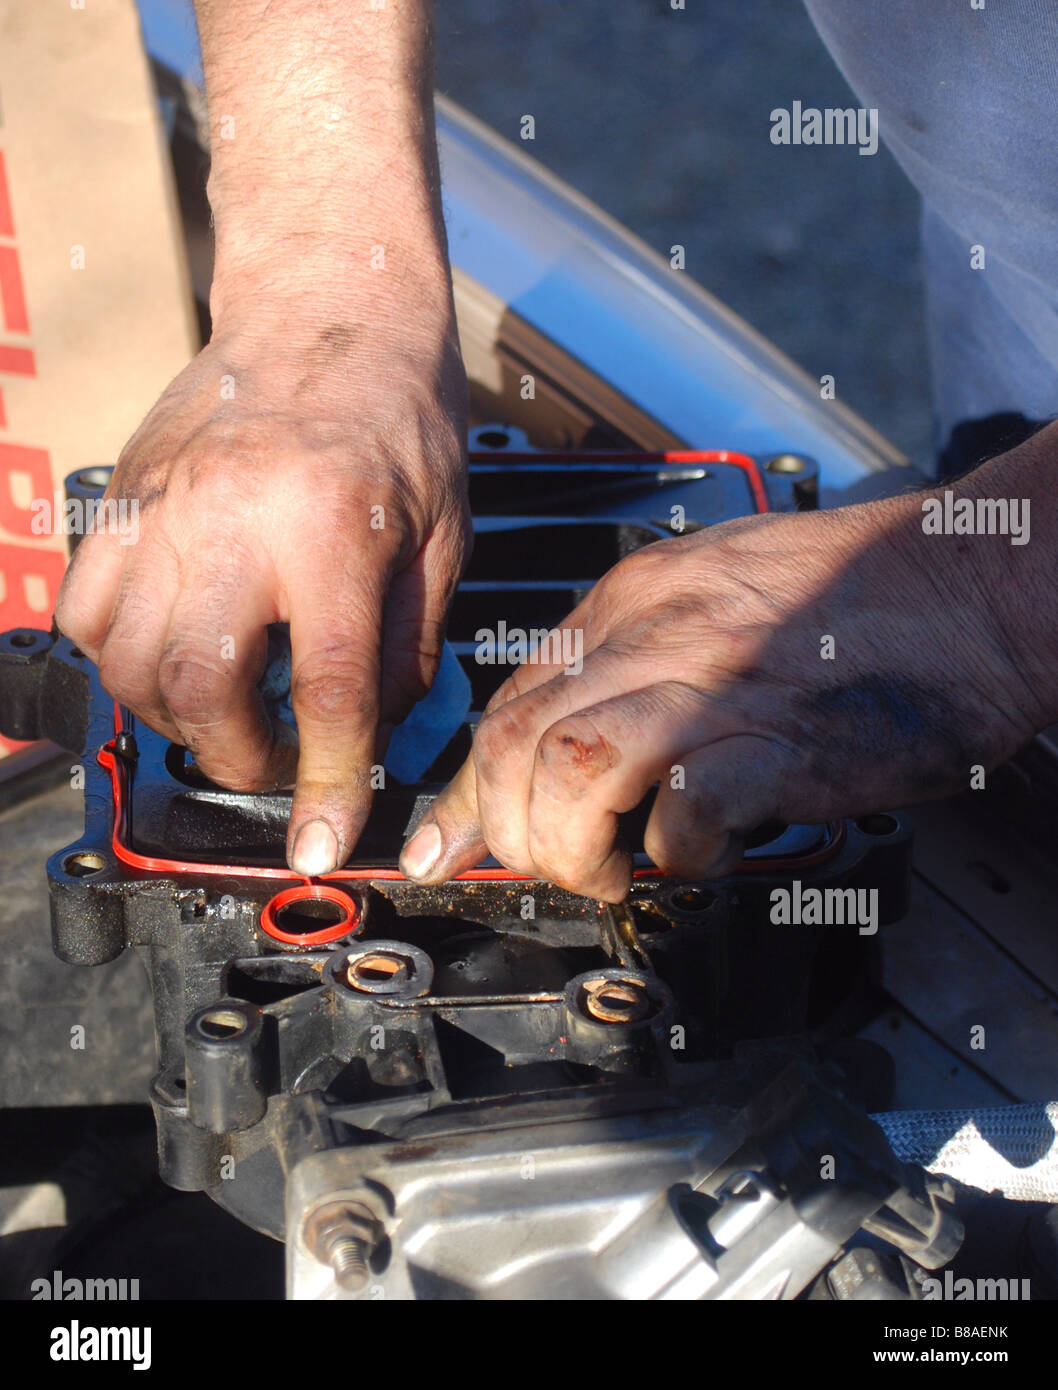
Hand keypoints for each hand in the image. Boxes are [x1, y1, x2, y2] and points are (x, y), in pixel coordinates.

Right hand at [56, 299, 469, 875]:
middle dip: (238, 758)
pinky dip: (118, 658)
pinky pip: (85, 607)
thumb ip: (405, 647)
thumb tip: (375, 739)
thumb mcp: (441, 538)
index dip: (330, 785)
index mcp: (336, 529)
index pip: (329, 694)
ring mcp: (163, 505)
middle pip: (201, 689)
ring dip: (174, 717)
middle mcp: (234, 519)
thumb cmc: (399, 416)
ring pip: (127, 660)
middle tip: (277, 760)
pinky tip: (168, 654)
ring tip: (224, 711)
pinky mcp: (122, 496)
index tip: (324, 841)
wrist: (329, 307)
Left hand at [401, 484, 1047, 900]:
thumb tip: (571, 745)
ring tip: (616, 873)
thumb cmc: (857, 602)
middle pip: (516, 744)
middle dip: (510, 831)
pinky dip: (675, 856)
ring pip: (572, 772)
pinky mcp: (779, 740)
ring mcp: (714, 684)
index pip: (507, 703)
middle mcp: (655, 636)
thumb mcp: (714, 600)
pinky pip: (682, 811)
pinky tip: (701, 856)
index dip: (468, 792)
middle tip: (557, 865)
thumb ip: (634, 664)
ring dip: (573, 849)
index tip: (443, 846)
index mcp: (632, 604)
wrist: (973, 586)